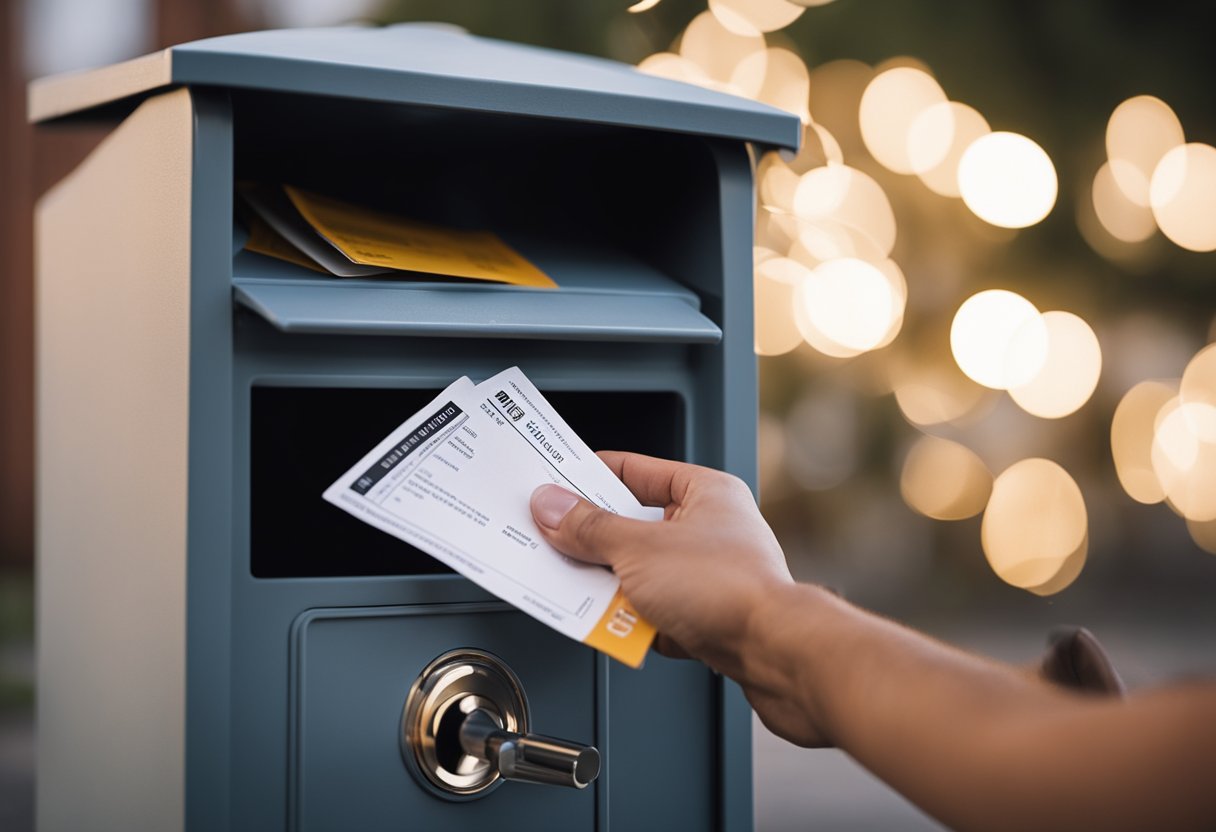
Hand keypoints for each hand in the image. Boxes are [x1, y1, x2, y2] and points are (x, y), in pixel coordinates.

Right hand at [530, 452, 820, 741]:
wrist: (776, 654)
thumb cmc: (731, 589)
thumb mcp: (639, 550)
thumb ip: (590, 529)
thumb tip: (553, 508)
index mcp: (705, 492)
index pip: (635, 470)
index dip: (592, 476)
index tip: (555, 484)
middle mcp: (711, 529)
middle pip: (633, 526)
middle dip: (596, 542)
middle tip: (557, 544)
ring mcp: (709, 575)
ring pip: (640, 574)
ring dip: (612, 587)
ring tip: (588, 594)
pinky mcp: (707, 617)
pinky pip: (654, 612)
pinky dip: (633, 622)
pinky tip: (619, 630)